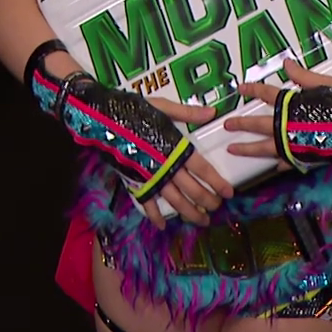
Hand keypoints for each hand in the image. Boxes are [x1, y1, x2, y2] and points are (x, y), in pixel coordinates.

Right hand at [139, 97, 234, 226]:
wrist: (103, 119)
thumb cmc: (134, 110)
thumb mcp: (163, 106)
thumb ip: (187, 114)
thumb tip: (212, 113)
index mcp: (176, 148)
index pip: (202, 169)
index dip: (217, 182)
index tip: (229, 193)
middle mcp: (166, 167)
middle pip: (192, 189)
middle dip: (207, 201)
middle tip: (217, 208)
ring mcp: (151, 177)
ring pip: (175, 201)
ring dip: (190, 212)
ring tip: (202, 221)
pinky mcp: (135, 182)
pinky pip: (147, 203)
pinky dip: (154, 215)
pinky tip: (162, 225)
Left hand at [223, 61, 331, 172]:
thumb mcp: (325, 84)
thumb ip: (303, 76)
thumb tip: (287, 64)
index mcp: (292, 104)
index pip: (266, 94)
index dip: (252, 90)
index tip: (241, 89)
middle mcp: (288, 125)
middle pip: (258, 124)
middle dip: (241, 124)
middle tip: (227, 125)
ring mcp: (294, 144)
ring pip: (265, 147)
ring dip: (247, 148)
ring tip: (233, 149)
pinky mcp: (304, 158)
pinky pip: (287, 163)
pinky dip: (278, 165)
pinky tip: (272, 167)